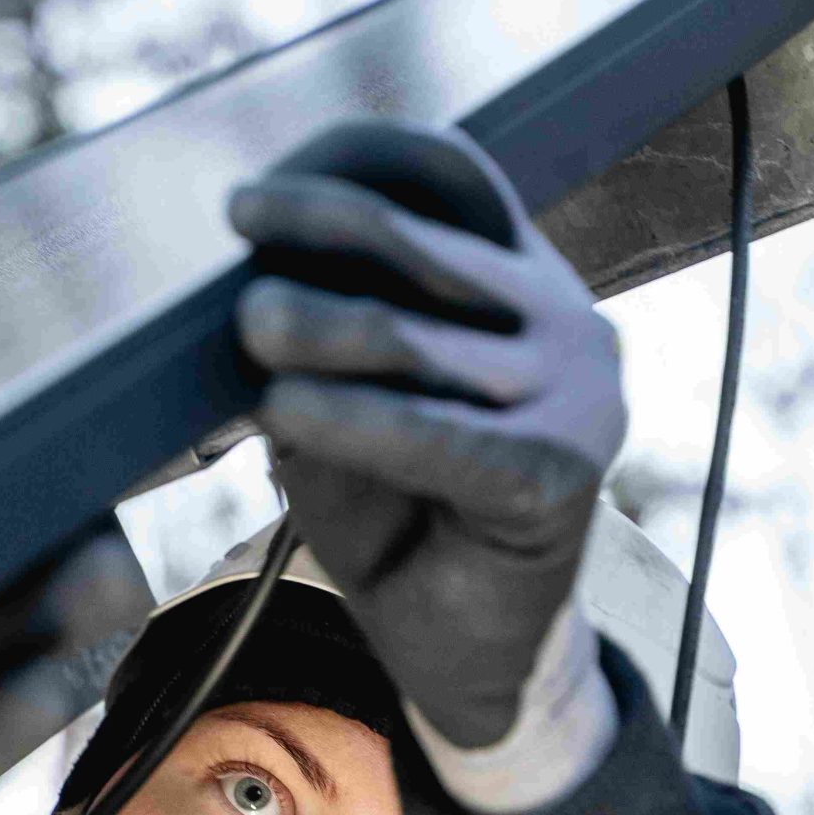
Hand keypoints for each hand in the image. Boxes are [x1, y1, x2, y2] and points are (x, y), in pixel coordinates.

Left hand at [228, 121, 626, 750]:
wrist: (469, 650)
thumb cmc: (404, 520)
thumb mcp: (350, 405)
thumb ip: (325, 341)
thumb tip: (250, 277)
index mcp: (525, 285)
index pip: (451, 177)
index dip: (354, 163)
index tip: (256, 196)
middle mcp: (566, 324)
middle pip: (422, 244)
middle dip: (317, 230)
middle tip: (238, 236)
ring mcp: (575, 397)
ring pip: (413, 335)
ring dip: (316, 328)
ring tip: (250, 328)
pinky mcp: (560, 473)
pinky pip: (429, 431)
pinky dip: (348, 417)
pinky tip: (284, 408)